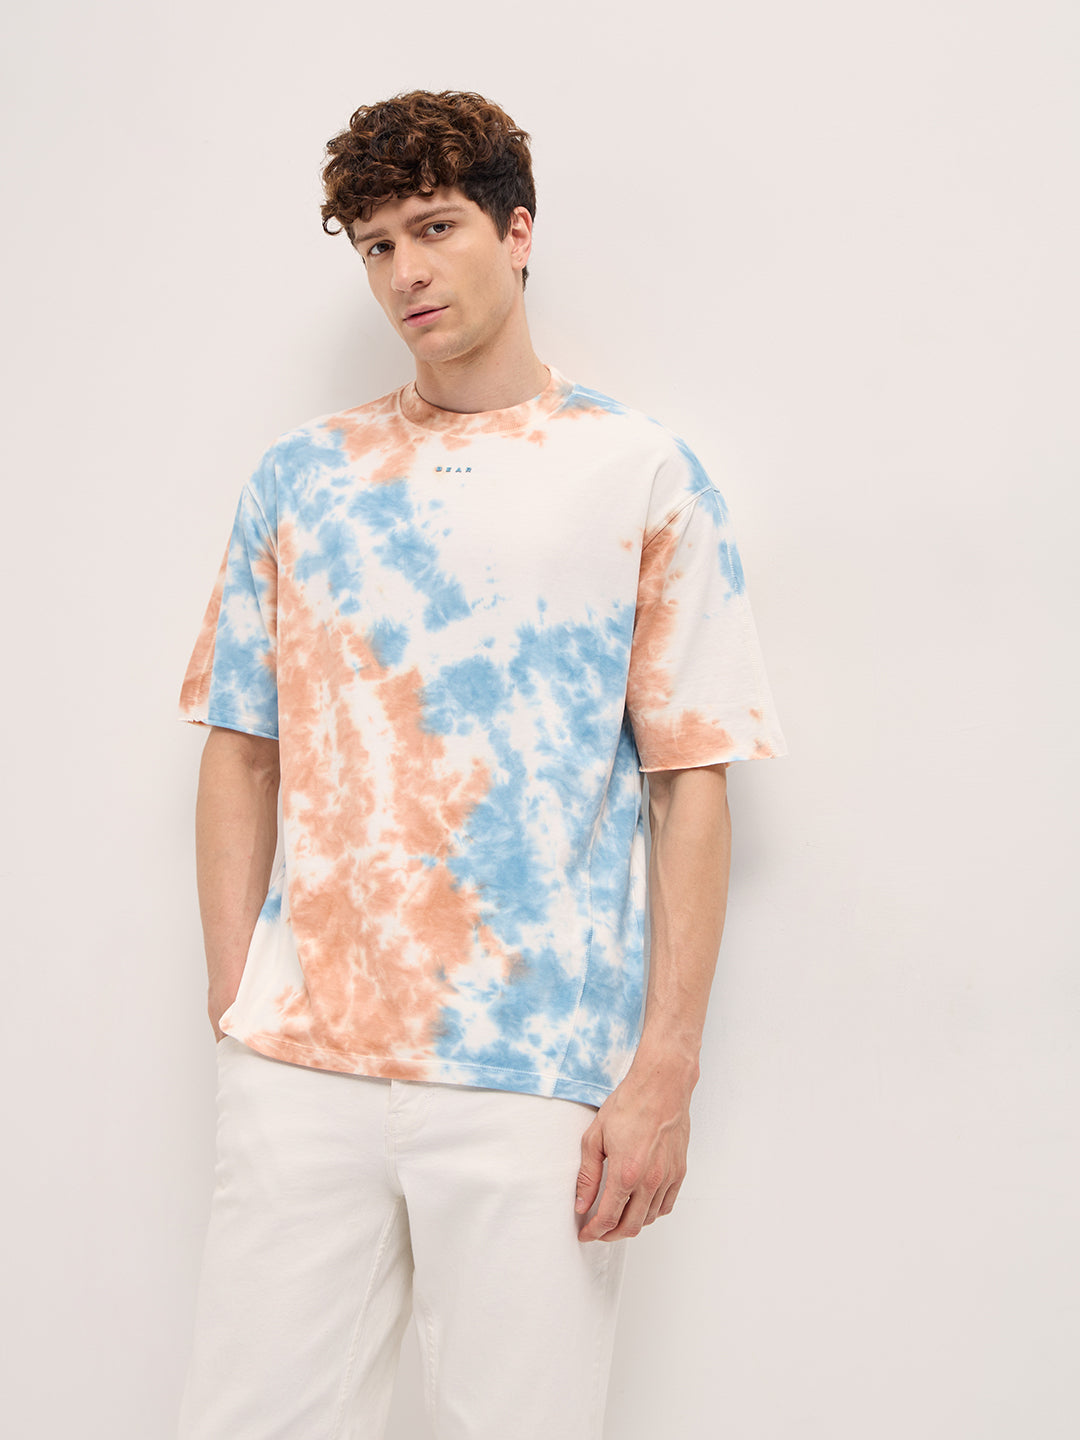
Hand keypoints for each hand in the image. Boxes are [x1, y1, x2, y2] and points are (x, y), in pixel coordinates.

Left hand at [574, 1064, 691, 1241]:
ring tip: (617, 1217)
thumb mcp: (595, 1137)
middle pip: (630, 1226)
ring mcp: (668, 1178)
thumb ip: (588, 1176)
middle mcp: (650, 1181)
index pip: (607, 1218)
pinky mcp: (679, 1171)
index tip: (586, 1233)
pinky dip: (651, 1213)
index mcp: (626, 1173)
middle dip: (610, 1234)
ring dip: (631, 1224)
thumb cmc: (629, 1105)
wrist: (661, 1086)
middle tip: (598, 1230)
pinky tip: (640, 1206)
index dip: (593, 1231)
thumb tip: (581, 1203)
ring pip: (649, 1219)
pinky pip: (666, 1205)